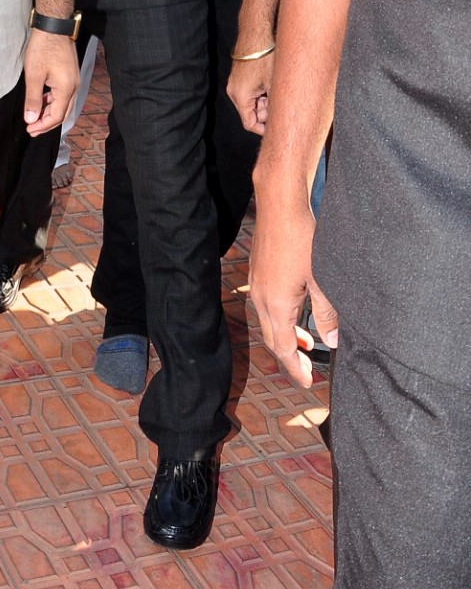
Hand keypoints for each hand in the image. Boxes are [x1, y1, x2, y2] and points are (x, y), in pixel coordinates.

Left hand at [23, 29, 78, 136]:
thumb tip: (31, 119)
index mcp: (66, 89)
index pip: (56, 116)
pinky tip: (42, 101)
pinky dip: (53, 102)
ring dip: (50, 112)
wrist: (53, 27)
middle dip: (47, 123)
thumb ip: (33, 99)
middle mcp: (74, 87)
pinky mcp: (70, 75)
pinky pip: (64, 95)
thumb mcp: (34, 75)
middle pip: (63, 113)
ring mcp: (74, 81)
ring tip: (34, 117)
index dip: (43, 126)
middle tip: (32, 129)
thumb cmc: (43, 48)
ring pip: (64, 104)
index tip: (30, 130)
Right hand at [227, 48, 273, 134]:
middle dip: (266, 113)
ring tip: (278, 91)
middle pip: (251, 113)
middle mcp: (234, 92)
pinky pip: (250, 92)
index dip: (263, 129)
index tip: (277, 128)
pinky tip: (272, 84)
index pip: (249, 123)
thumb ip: (274, 106)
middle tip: (281, 105)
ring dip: (265, 102)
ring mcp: (235, 84)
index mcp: (240, 97)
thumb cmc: (265, 58)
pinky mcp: (239, 77)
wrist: (257, 35)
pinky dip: (261, 93)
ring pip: (252, 102)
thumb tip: (281, 119)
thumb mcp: (273, 85)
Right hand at [249, 162, 334, 388]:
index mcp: (275, 305)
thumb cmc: (302, 239)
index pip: (284, 348)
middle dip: (290, 357)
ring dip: (286, 336)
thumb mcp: (322, 279)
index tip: (307, 383)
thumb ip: (327, 314)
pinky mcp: (257, 272)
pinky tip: (295, 311)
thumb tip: (332, 341)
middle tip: (307, 370)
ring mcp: (256, 284)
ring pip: (268, 322)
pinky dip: (280, 318)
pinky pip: (265, 305)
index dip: (296, 369)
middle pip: (272, 339)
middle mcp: (260, 298)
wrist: (280, 205)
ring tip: (307, 344)